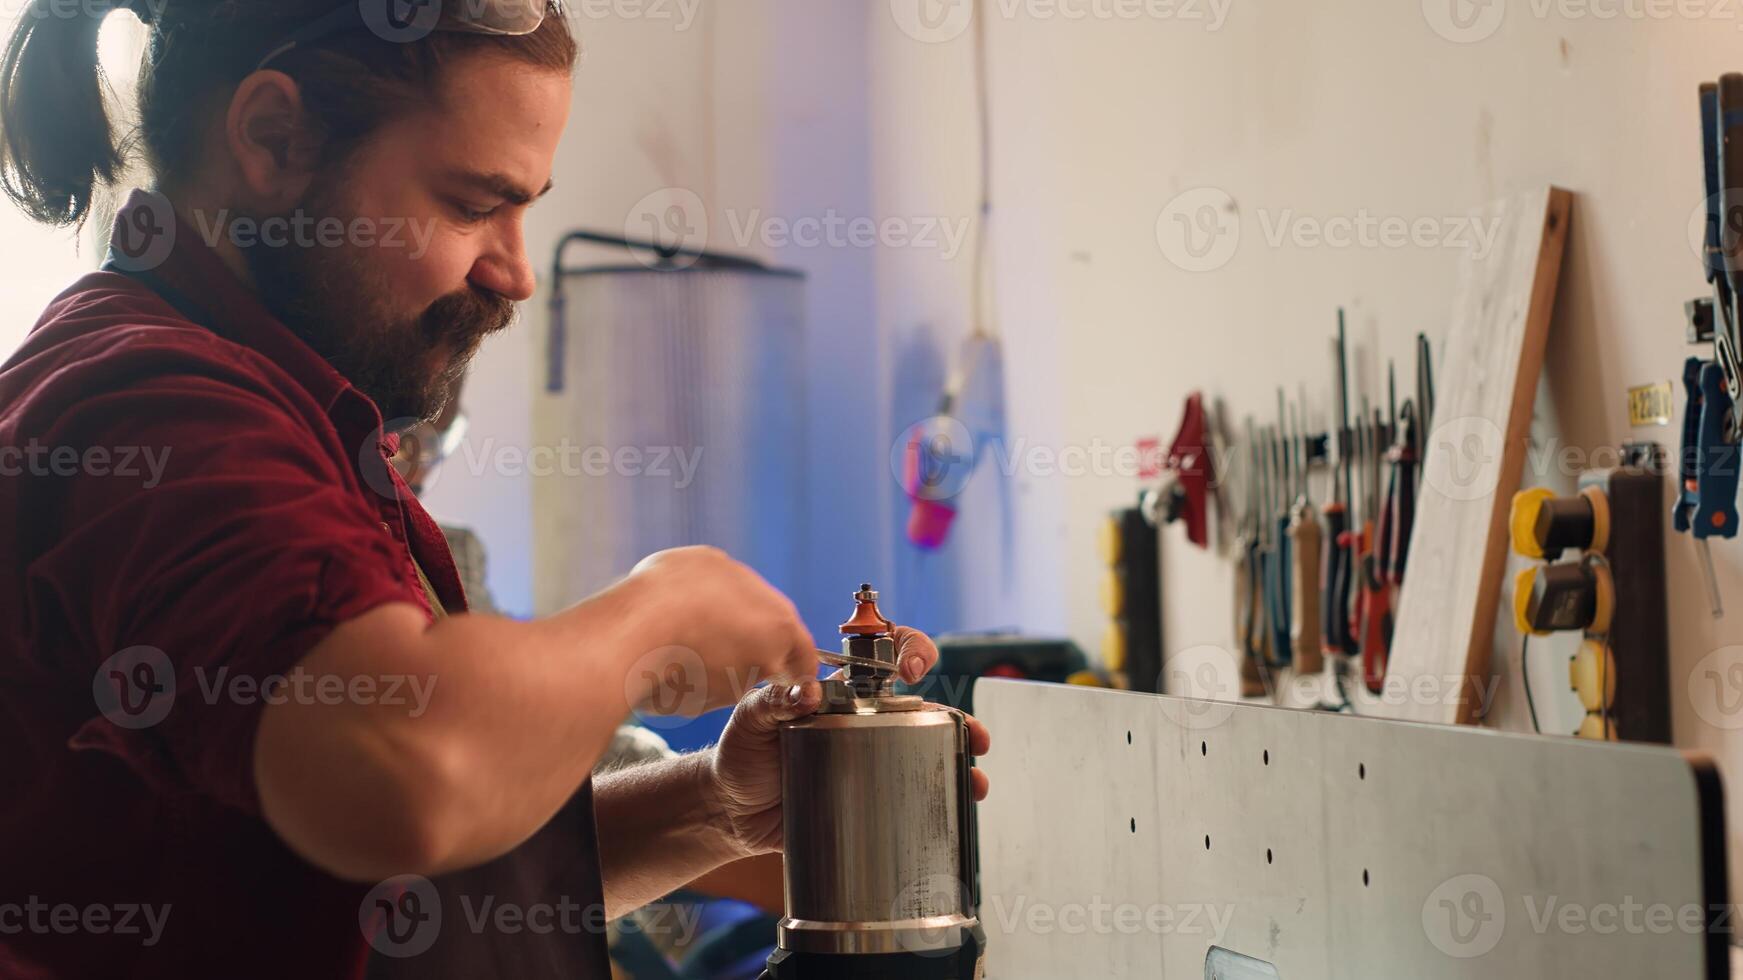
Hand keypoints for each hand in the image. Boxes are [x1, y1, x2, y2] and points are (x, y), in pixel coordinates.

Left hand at [625, 546, 817, 714]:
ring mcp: (733, 571)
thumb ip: (746, 678)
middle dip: (757, 641)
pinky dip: (699, 595)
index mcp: (781, 634)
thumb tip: (745, 669)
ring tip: (696, 638)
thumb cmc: (676, 671)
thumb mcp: (720, 694)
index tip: (778, 682)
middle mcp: (766, 596)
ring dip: (727, 614)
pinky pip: (709, 579)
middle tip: (730, 662)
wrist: (633, 630)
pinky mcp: (702, 557)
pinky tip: (679, 613)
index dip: (791, 674)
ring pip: (741, 597)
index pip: (802, 658)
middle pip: (772, 621)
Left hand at [701, 626, 992, 856]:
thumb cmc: (741, 754)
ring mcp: (871, 766)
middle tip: (972, 734)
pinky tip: (953, 813)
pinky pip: (908, 802)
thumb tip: (808, 692)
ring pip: (926, 756)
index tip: (914, 668)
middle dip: (957, 719)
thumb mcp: (751, 718)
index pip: (887, 658)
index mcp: (843, 695)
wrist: (729, 812)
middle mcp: (865, 726)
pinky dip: (936, 806)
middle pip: (924, 711)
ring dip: (958, 764)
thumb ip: (773, 700)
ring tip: (974, 781)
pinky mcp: (867, 804)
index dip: (910, 650)